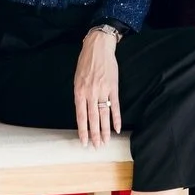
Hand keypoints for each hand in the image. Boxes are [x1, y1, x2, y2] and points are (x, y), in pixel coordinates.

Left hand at [73, 30, 121, 145]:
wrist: (98, 48)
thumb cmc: (85, 63)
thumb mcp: (77, 79)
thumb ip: (80, 95)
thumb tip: (82, 112)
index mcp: (79, 92)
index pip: (81, 116)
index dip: (82, 131)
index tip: (83, 142)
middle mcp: (90, 93)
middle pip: (93, 119)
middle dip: (94, 135)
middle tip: (96, 147)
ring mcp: (103, 91)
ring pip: (104, 115)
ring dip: (105, 130)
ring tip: (106, 142)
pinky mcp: (113, 87)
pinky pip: (115, 106)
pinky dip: (116, 118)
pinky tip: (117, 128)